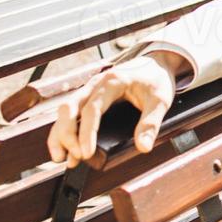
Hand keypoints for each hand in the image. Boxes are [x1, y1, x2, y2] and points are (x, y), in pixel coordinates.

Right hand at [46, 51, 181, 166]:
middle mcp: (96, 83)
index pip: (92, 109)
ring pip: (65, 110)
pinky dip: (63, 130)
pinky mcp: (88, 96)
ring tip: (61, 158)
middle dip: (66, 135)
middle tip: (75, 158)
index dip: (87, 133)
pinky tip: (64, 148)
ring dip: (59, 135)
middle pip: (69, 108)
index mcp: (113, 81)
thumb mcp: (161, 100)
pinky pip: (69, 112)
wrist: (157, 62)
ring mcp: (89, 89)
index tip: (86, 153)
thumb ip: (151, 123)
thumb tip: (143, 147)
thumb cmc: (157, 79)